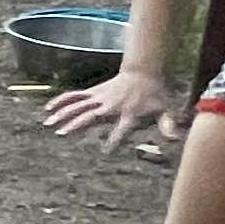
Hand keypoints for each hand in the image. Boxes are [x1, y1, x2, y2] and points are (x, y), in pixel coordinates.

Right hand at [42, 67, 179, 147]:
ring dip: (63, 114)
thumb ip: (167, 125)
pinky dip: (60, 101)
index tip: (106, 151)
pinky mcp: (92, 93)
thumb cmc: (154, 95)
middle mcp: (111, 107)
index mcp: (129, 114)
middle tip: (63, 134)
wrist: (142, 72)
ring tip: (49, 124)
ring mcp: (99, 99)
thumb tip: (176, 140)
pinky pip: (74, 96)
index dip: (114, 140)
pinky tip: (48, 109)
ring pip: (78, 106)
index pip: (121, 130)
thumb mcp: (164, 110)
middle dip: (77, 124)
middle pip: (91, 116)